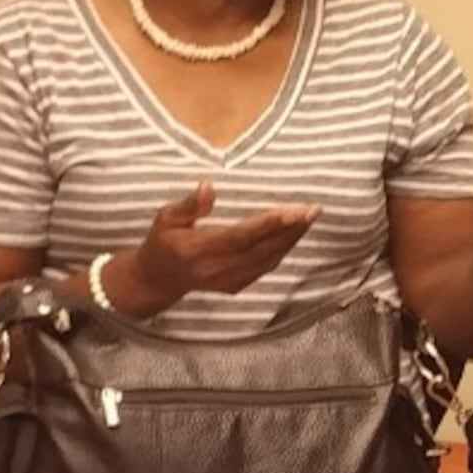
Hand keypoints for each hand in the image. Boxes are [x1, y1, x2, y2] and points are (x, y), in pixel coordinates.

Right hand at [116, 181, 318, 312]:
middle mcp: (218, 269)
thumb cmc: (162, 241)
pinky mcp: (236, 286)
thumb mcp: (166, 218)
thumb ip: (189, 205)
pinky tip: (294, 235)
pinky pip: (266, 268)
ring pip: (268, 260)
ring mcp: (229, 281)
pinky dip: (282, 251)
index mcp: (200, 249)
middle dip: (290, 229)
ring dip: (291, 240)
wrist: (158, 280)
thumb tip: (208, 185)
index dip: (269, 224)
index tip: (293, 211)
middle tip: (313, 209)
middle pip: (262, 249)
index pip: (241, 236)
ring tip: (309, 218)